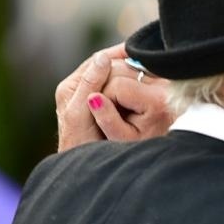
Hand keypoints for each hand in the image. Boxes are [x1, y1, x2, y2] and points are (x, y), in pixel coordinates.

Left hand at [55, 44, 172, 150]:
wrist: (81, 172)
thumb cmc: (78, 147)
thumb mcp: (79, 112)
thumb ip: (88, 84)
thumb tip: (102, 57)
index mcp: (71, 87)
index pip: (97, 62)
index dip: (117, 55)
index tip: (139, 50)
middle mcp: (80, 90)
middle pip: (107, 68)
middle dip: (126, 64)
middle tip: (150, 61)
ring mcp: (92, 101)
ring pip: (114, 79)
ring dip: (132, 75)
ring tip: (152, 71)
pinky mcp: (103, 111)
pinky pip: (120, 92)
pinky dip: (132, 88)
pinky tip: (147, 87)